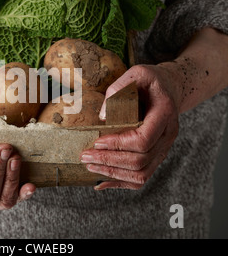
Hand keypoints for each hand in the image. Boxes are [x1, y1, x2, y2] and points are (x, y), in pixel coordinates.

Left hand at [80, 64, 180, 189]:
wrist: (170, 88)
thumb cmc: (151, 81)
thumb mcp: (137, 73)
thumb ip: (119, 89)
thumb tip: (102, 117)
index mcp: (164, 115)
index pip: (143, 139)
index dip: (119, 144)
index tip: (97, 142)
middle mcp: (167, 136)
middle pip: (140, 161)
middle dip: (109, 161)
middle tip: (85, 156)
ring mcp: (164, 149)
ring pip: (142, 174)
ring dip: (113, 174)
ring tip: (89, 166)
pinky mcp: (156, 155)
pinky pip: (141, 176)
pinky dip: (121, 182)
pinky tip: (101, 181)